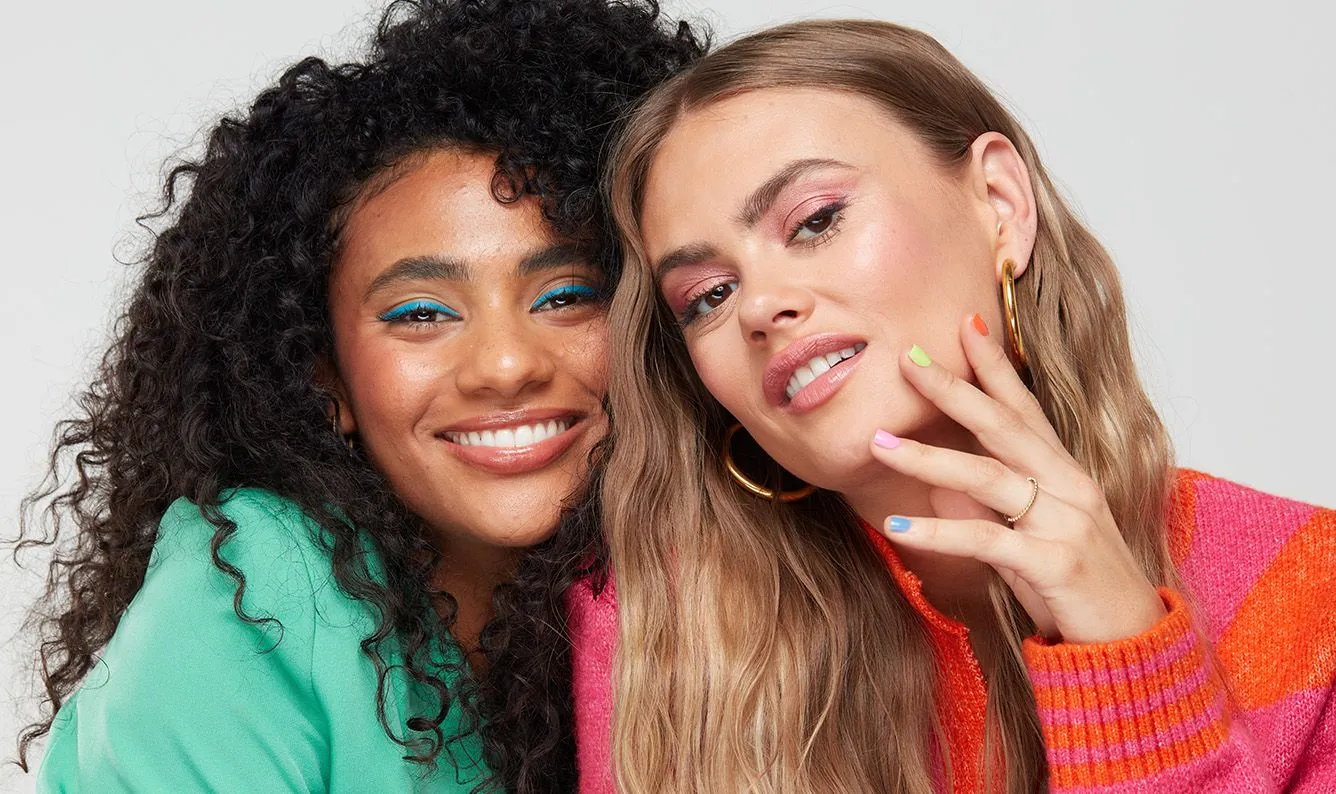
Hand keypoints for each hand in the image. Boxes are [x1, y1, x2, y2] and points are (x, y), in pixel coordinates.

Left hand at [867, 314, 1165, 643]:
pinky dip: (939, 530)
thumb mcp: (1027, 537)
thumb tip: (935, 484)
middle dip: (954, 389)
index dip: (995, 365)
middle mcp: (1070, 485)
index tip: (966, 322)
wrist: (1131, 644)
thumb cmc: (1076, 586)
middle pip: (1003, 425)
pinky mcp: (1054, 563)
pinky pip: (986, 540)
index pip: (1025, 407)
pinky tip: (898, 527)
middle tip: (908, 359)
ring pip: (987, 475)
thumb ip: (986, 507)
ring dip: (927, 457)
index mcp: (1065, 472)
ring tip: (878, 442)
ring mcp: (1064, 522)